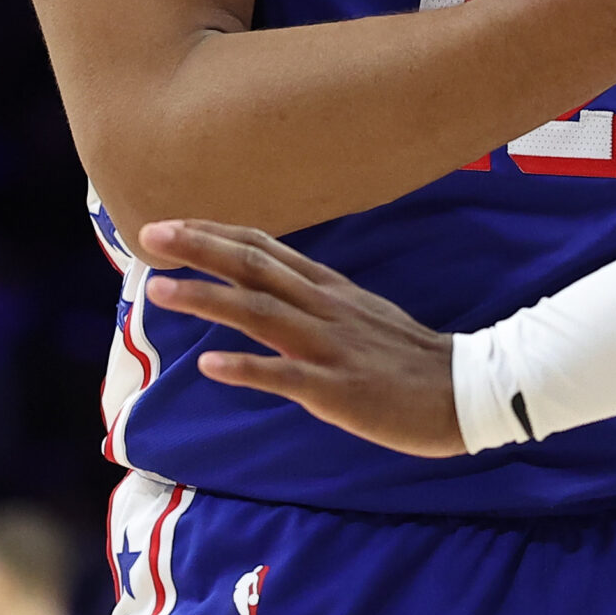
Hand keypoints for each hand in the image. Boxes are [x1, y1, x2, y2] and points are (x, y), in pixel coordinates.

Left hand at [140, 219, 466, 456]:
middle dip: (200, 249)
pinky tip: (209, 365)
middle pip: (256, 268)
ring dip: (208, 299)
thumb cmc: (409, 359)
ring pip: (261, 314)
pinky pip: (286, 376)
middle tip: (149, 234)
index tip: (171, 223)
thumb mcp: (360, 314)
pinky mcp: (338, 389)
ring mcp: (331, 347)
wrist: (466, 391)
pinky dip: (247, 368)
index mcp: (329, 290)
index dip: (216, 234)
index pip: (265, 249)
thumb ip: (315, 302)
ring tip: (159, 289)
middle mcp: (325, 309)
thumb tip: (269, 292)